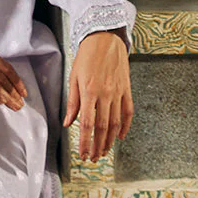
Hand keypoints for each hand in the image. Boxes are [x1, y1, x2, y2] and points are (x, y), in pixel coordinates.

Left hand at [64, 31, 132, 160]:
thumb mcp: (73, 78)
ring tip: (104, 152)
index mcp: (90, 92)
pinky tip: (120, 136)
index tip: (83, 155)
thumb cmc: (86, 56)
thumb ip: (72, 103)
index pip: (88, 125)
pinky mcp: (127, 89)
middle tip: (93, 158)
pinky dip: (125, 126)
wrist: (105, 38)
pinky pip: (128, 112)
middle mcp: (105, 94)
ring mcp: (118, 92)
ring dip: (110, 141)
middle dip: (97, 146)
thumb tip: (69, 123)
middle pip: (103, 128)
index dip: (86, 143)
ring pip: (115, 123)